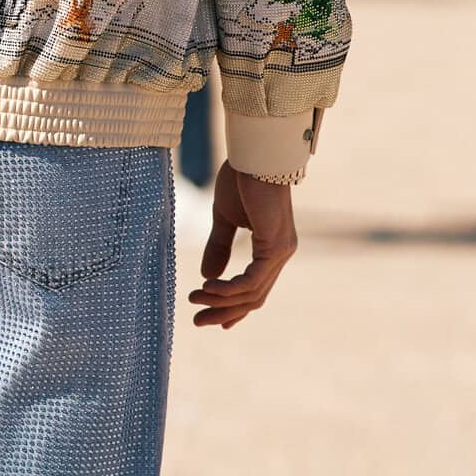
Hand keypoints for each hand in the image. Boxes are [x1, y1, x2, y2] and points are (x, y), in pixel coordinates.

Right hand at [187, 163, 296, 330]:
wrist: (253, 154)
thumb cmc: (242, 178)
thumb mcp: (225, 218)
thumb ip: (219, 246)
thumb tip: (206, 276)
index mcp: (271, 247)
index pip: (256, 287)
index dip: (234, 307)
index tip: (212, 319)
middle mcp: (281, 253)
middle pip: (255, 298)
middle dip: (224, 312)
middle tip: (197, 322)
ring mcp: (281, 252)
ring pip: (252, 294)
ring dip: (220, 301)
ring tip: (194, 298)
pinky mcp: (275, 247)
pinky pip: (251, 282)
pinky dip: (228, 290)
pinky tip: (207, 287)